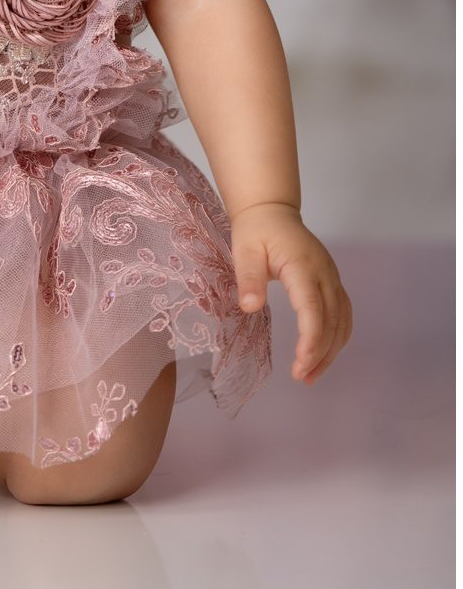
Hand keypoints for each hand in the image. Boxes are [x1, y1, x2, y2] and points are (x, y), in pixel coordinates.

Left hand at [230, 201, 353, 383]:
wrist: (272, 210)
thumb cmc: (256, 230)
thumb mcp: (244, 250)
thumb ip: (248, 278)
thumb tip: (249, 308)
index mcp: (303, 266)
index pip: (313, 309)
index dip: (311, 340)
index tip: (300, 364)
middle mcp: (325, 274)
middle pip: (332, 321)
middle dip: (320, 354)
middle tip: (302, 377)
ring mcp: (332, 278)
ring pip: (342, 321)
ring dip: (332, 351)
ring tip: (311, 374)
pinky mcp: (333, 282)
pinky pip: (343, 314)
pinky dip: (337, 337)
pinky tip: (325, 354)